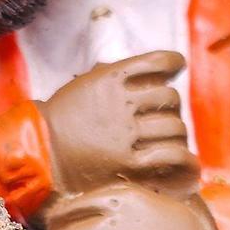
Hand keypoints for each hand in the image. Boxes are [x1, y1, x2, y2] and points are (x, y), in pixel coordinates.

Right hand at [37, 50, 199, 200]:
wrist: (43, 154)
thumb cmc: (63, 120)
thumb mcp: (85, 85)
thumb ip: (113, 76)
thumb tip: (145, 71)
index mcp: (111, 78)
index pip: (159, 63)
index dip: (174, 64)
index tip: (177, 68)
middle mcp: (122, 103)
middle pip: (170, 98)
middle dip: (171, 107)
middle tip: (165, 116)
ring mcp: (127, 136)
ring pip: (175, 127)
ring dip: (177, 133)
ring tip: (171, 140)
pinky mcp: (131, 166)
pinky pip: (172, 156)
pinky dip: (186, 160)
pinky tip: (187, 163)